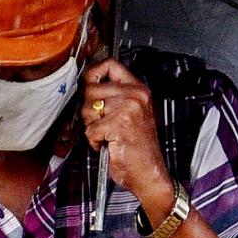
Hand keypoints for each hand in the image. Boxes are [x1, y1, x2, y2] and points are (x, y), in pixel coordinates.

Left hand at [81, 58, 174, 220]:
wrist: (150, 172)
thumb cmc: (139, 147)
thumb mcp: (133, 113)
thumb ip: (116, 95)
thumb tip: (89, 83)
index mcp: (138, 90)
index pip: (110, 65)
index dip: (93, 72)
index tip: (89, 82)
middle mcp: (134, 96)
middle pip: (91, 89)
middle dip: (90, 109)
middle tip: (102, 122)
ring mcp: (127, 109)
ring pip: (88, 109)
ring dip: (92, 126)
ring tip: (107, 134)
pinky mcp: (118, 125)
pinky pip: (91, 129)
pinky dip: (94, 141)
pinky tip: (108, 144)